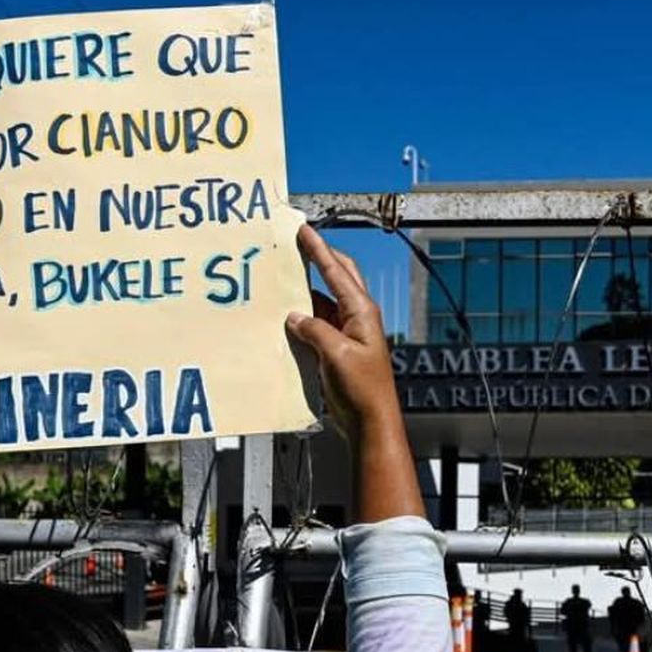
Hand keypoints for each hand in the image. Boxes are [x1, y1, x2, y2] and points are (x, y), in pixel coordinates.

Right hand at [286, 225, 400, 438]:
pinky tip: (285, 318)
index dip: (319, 249)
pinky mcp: (336, 349)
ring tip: (283, 281)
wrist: (369, 420)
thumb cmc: (362, 389)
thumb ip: (314, 330)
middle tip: (297, 245)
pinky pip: (316, 325)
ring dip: (304, 294)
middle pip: (335, 277)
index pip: (336, 271)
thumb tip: (295, 317)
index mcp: (361, 311)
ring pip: (322, 302)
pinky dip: (302, 319)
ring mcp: (346, 332)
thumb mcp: (336, 355)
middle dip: (317, 259)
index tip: (304, 231)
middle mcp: (356, 317)